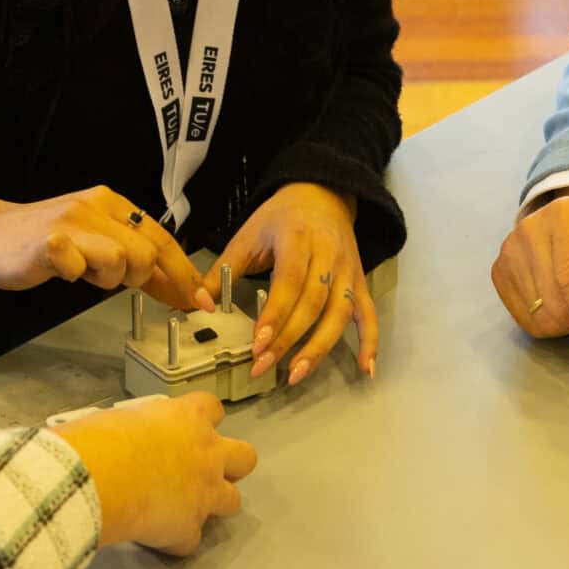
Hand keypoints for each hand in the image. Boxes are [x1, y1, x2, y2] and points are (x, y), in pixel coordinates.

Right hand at [0, 187, 211, 310]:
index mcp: (111, 204)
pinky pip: (79, 266)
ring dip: (106, 279)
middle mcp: (96, 207)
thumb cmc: (41, 242)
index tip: (200, 301)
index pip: (162, 238)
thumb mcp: (93, 242)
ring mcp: (72, 223)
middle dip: (142, 279)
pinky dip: (76, 275)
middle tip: (110, 282)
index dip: (184, 272)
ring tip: (80, 272)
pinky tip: (61, 271)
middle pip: (148, 252)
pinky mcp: (49, 243)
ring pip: (122, 260)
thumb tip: (175, 286)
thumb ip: (130, 257)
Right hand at [51, 392, 258, 555]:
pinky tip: (157, 538)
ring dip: (214, 504)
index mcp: (188, 418)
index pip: (213, 408)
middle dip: (232, 465)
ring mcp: (204, 492)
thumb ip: (139, 427)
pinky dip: (177, 540)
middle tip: (203, 471)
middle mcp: (206, 453)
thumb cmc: (100, 438)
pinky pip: (192, 541)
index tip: (188, 428)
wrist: (100, 477)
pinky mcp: (189, 528)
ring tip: (185, 508)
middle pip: (245, 458)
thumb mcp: (122, 417)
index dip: (205, 419)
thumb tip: (125, 437)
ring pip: (233, 501)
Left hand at [202, 183, 373, 385]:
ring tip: (296, 374)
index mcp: (297, 239)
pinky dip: (370, 342)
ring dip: (320, 347)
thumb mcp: (247, 235)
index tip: (258, 344)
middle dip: (288, 339)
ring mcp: (347, 270)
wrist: (321, 195)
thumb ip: (222, 271)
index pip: (289, 281)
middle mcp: (328, 255)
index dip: (275, 315)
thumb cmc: (280, 218)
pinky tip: (365, 369)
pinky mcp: (359, 282)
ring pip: (339, 313)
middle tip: (263, 366)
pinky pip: (368, 314)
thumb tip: (197, 305)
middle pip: (313, 303)